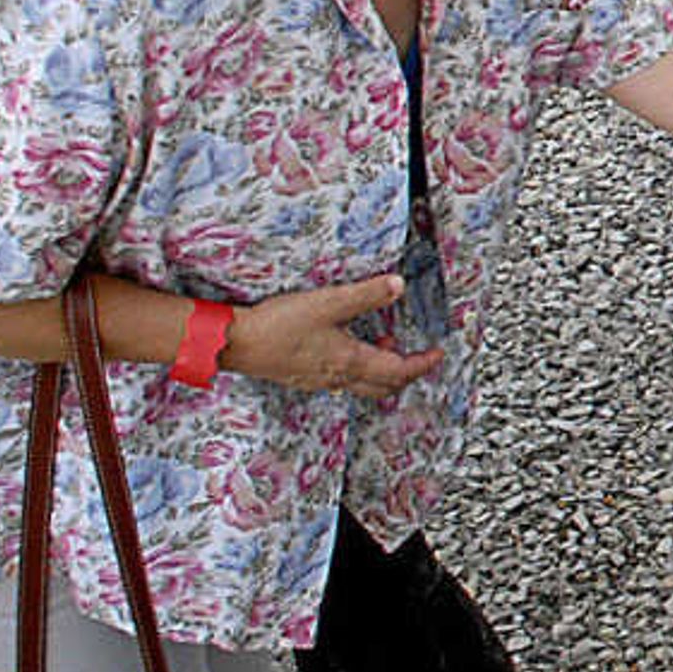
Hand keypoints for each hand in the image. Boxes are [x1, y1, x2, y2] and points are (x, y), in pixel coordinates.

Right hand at [224, 276, 444, 402]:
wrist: (234, 344)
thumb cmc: (278, 326)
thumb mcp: (328, 303)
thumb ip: (366, 294)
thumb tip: (398, 285)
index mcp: (350, 362)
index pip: (398, 372)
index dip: (422, 365)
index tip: (438, 355)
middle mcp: (337, 378)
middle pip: (384, 386)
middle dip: (407, 373)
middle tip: (421, 357)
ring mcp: (319, 381)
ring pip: (362, 385)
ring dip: (382, 370)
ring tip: (387, 345)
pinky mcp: (302, 377)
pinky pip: (342, 381)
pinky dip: (358, 368)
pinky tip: (349, 347)